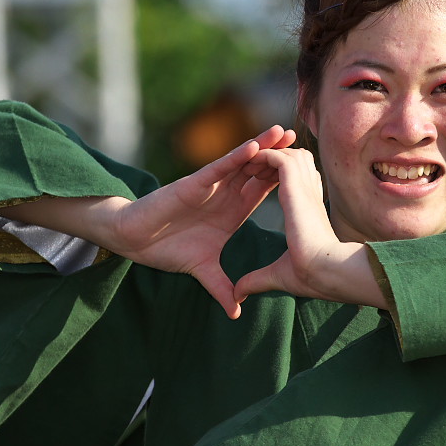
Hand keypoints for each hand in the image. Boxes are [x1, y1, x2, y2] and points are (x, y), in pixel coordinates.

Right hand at [107, 125, 296, 318]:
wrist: (135, 241)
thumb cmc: (166, 249)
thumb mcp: (203, 270)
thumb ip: (221, 287)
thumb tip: (235, 313)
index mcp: (232, 210)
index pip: (264, 191)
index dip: (286, 180)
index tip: (310, 173)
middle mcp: (225, 193)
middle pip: (259, 170)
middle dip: (281, 157)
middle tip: (304, 141)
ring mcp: (211, 186)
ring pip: (242, 162)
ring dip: (264, 147)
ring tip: (285, 132)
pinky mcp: (194, 183)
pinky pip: (220, 167)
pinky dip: (237, 157)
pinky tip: (255, 146)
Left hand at [233, 148, 384, 308]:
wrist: (327, 271)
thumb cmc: (311, 275)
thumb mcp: (277, 275)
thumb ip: (256, 280)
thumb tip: (237, 296)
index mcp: (309, 209)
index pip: (299, 182)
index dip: (279, 178)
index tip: (257, 184)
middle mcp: (309, 194)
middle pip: (295, 161)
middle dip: (273, 160)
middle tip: (252, 169)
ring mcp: (305, 187)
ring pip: (286, 154)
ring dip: (267, 155)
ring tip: (248, 165)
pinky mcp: (296, 185)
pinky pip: (277, 157)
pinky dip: (263, 156)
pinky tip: (248, 165)